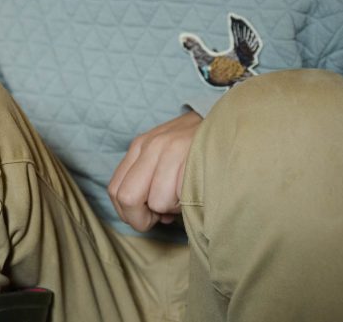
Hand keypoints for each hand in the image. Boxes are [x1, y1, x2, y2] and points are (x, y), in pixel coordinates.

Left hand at [107, 110, 201, 231]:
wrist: (227, 123)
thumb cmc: (195, 148)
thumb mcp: (165, 158)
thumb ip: (150, 185)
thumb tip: (153, 217)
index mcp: (138, 147)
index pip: (115, 190)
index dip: (128, 213)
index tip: (147, 216)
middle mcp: (149, 146)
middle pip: (127, 198)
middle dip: (142, 218)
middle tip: (161, 217)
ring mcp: (169, 149)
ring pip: (156, 201)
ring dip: (172, 208)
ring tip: (183, 196)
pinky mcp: (191, 155)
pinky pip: (180, 196)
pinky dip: (188, 203)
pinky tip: (195, 190)